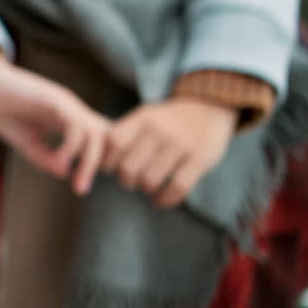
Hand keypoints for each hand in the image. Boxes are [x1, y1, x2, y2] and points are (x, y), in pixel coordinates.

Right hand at [0, 42, 109, 194]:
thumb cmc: (3, 110)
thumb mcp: (25, 141)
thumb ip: (44, 156)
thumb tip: (64, 173)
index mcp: (68, 119)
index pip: (100, 138)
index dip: (99, 160)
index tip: (82, 182)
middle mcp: (73, 110)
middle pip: (106, 137)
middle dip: (98, 165)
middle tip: (81, 189)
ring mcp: (66, 104)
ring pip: (95, 133)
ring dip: (89, 161)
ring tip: (76, 182)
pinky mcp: (55, 100)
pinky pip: (76, 126)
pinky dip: (71, 148)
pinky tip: (58, 162)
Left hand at [103, 99, 234, 207]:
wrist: (209, 106)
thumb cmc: (168, 119)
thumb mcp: (146, 116)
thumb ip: (125, 133)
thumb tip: (98, 161)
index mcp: (143, 118)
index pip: (113, 143)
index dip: (108, 161)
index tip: (111, 168)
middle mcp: (160, 130)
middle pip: (128, 167)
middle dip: (125, 181)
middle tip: (129, 182)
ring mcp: (181, 145)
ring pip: (150, 180)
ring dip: (144, 190)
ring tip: (146, 188)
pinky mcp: (200, 159)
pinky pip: (178, 187)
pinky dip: (165, 200)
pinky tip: (159, 201)